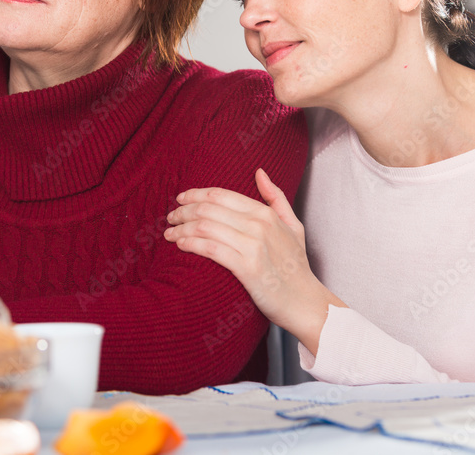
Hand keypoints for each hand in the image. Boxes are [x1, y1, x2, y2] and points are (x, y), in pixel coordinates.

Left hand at [164, 169, 343, 353]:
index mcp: (266, 213)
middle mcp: (259, 226)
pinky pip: (210, 249)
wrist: (305, 302)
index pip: (221, 195)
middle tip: (170, 217)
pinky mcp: (247, 268)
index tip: (181, 199)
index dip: (195, 194)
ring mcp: (253, 246)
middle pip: (208, 209)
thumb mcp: (293, 225)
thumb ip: (276, 197)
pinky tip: (180, 245)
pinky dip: (191, 244)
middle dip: (183, 211)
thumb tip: (259, 172)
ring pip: (205, 227)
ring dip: (181, 228)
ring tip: (169, 234)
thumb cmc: (296, 266)